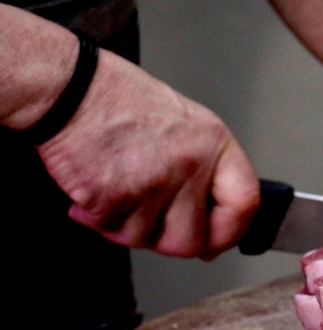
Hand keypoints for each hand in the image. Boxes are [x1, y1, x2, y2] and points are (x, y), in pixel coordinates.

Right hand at [36, 49, 259, 258]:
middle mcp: (190, 165)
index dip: (231, 231)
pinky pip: (112, 230)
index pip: (246, 203)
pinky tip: (93, 192)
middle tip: (150, 222)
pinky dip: (97, 219)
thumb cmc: (119, 101)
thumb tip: (212, 219)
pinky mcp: (114, 198)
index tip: (216, 239)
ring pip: (146, 239)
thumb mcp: (185, 125)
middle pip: (192, 240)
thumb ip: (204, 170)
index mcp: (215, 144)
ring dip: (126, 226)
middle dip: (166, 240)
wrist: (68, 88)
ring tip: (117, 194)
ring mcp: (153, 184)